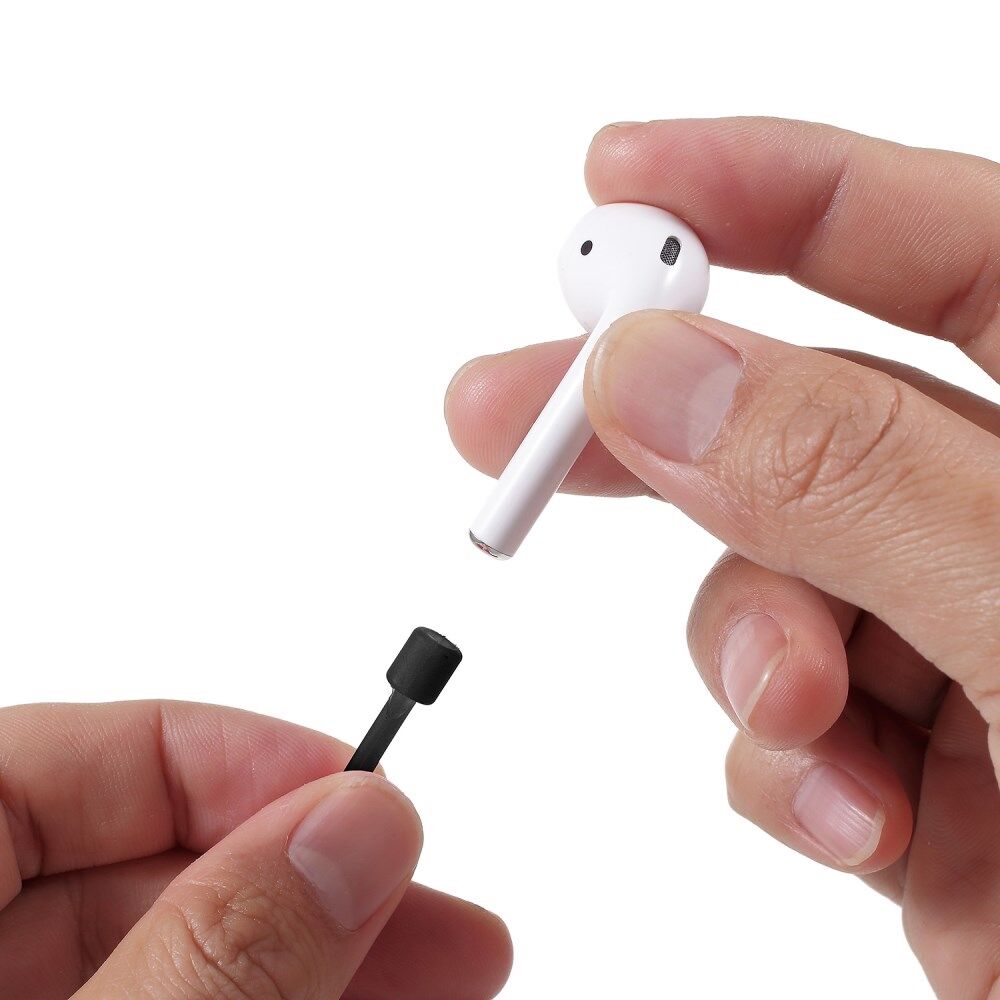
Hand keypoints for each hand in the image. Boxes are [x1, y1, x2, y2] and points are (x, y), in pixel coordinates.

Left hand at [0, 701, 510, 998]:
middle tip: (438, 924)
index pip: (73, 758)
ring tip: (440, 978)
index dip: (239, 761)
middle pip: (139, 869)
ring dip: (313, 955)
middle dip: (307, 888)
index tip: (364, 800)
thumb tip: (352, 830)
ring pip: (168, 959)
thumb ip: (208, 957)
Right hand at [446, 118, 999, 997]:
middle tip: (507, 411)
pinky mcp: (912, 765)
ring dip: (747, 645)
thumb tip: (656, 374)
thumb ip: (853, 483)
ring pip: (765, 584)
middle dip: (649, 419)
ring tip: (791, 713)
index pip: (934, 242)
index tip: (622, 180)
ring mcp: (957, 641)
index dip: (771, 191)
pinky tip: (851, 812)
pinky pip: (786, 727)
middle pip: (797, 412)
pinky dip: (786, 766)